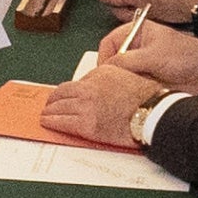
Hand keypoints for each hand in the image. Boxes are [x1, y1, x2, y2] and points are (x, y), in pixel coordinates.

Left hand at [39, 64, 163, 147]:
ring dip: (49, 112)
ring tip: (45, 115)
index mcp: (99, 74)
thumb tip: (91, 86)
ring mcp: (86, 106)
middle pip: (61, 93)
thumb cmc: (146, 99)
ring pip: (58, 107)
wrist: (152, 113)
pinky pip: (61, 122)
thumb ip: (105, 80)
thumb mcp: (124, 77)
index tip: (60, 96)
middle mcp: (89, 88)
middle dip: (52, 101)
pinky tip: (47, 122)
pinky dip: (51, 121)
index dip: (64, 91)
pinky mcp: (86, 123)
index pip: (74, 82)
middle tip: (48, 105)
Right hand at [101, 22, 197, 95]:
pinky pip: (128, 83)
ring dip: (117, 82)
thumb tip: (104, 69)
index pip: (108, 42)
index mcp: (136, 32)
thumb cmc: (184, 56)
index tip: (101, 73)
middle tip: (105, 85)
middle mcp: (135, 46)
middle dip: (108, 72)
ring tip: (116, 92)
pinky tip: (126, 95)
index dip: (103, 57)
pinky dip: (126, 89)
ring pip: (119, 73)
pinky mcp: (144, 77)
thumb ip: (126, 60)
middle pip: (111, 58)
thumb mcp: (152, 56)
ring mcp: (140, 63)